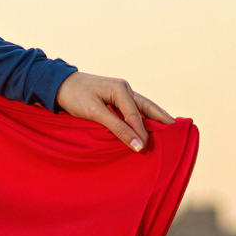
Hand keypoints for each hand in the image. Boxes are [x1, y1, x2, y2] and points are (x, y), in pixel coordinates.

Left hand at [55, 72, 174, 151]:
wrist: (57, 85)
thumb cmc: (74, 96)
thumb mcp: (95, 112)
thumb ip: (116, 128)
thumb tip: (137, 145)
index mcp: (121, 90)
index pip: (136, 116)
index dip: (142, 134)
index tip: (145, 150)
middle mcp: (125, 89)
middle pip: (149, 108)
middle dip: (162, 120)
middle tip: (178, 132)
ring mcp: (121, 92)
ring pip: (143, 108)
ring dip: (155, 119)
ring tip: (168, 129)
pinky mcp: (115, 97)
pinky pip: (134, 109)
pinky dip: (143, 118)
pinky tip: (148, 125)